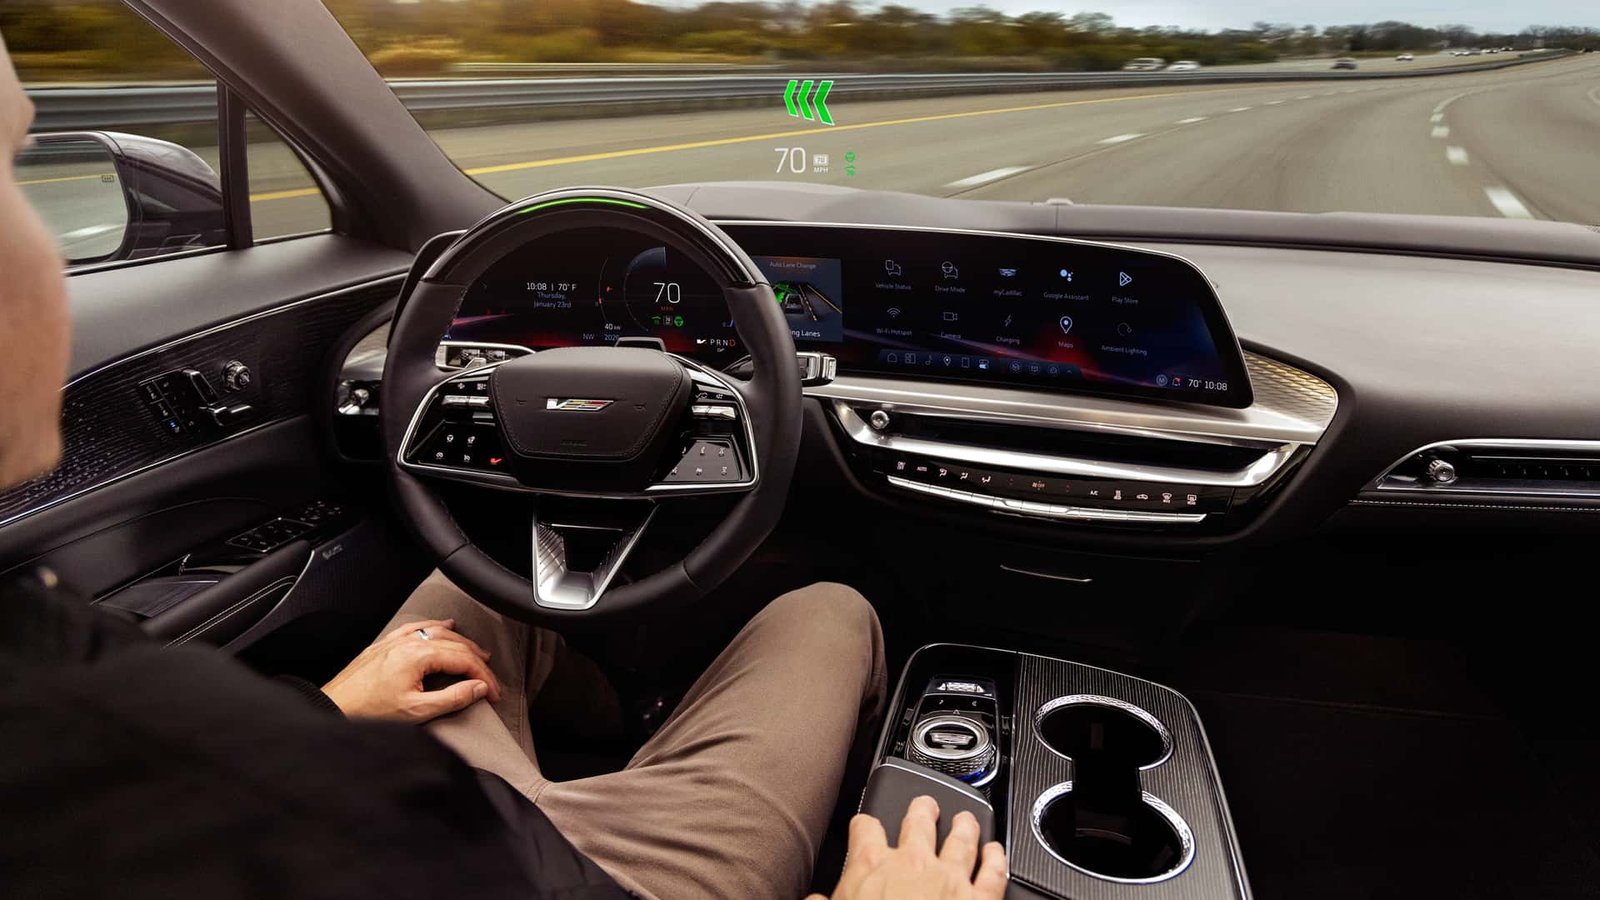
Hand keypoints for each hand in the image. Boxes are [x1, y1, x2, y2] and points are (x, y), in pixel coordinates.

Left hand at [322, 619, 501, 722]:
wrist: (332, 709)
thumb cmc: (368, 712)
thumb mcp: (416, 711)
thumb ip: (453, 698)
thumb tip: (479, 688)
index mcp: (418, 656)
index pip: (464, 660)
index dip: (484, 677)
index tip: (493, 693)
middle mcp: (407, 643)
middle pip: (455, 644)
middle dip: (478, 661)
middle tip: (490, 678)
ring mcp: (395, 642)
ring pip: (437, 632)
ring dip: (461, 642)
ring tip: (478, 652)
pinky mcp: (384, 647)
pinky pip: (415, 628)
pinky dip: (434, 627)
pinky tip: (442, 626)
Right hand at [810, 796, 1007, 899]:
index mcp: (871, 867)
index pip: (865, 830)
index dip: (864, 825)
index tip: (865, 826)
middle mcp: (913, 863)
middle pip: (919, 822)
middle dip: (921, 810)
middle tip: (924, 805)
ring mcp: (950, 878)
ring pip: (961, 840)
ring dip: (964, 826)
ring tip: (965, 819)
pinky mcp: (979, 899)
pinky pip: (992, 873)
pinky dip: (996, 859)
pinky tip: (996, 852)